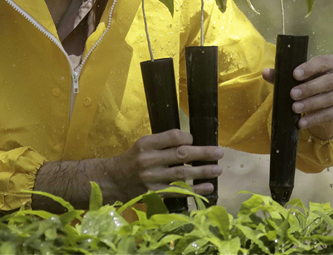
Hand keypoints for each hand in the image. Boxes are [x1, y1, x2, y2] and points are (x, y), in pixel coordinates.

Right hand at [103, 129, 222, 200]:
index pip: (172, 137)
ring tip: (218, 169)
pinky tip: (208, 187)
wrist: (113, 181)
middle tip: (219, 153)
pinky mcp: (155, 194)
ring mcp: (152, 178)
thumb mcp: (142, 145)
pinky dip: (195, 189)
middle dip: (203, 153)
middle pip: (181, 154)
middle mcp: (149, 160)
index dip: (187, 137)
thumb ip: (162, 143)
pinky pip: (179, 191)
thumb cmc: (132, 160)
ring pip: (183, 173)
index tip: (194, 139)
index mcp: (146, 144)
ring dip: (203, 171)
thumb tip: (190, 143)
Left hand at [262, 55, 332, 139]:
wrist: (320, 95)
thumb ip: (281, 73)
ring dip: (311, 104)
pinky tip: (302, 122)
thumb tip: (266, 72)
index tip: (295, 74)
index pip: (322, 62)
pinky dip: (315, 119)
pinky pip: (331, 115)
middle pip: (328, 82)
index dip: (309, 68)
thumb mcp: (295, 75)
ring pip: (330, 99)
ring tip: (295, 108)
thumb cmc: (307, 79)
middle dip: (309, 88)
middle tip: (292, 94)